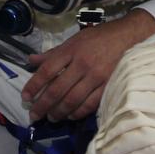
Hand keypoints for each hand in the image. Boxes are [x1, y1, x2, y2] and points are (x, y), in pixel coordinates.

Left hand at [22, 9, 154, 121]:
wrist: (128, 36)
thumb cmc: (99, 38)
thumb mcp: (74, 40)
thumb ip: (53, 53)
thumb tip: (31, 60)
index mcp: (71, 50)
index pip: (47, 70)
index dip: (34, 85)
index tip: (26, 97)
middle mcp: (82, 63)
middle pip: (57, 89)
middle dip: (43, 105)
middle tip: (34, 115)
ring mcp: (96, 76)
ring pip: (72, 100)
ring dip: (58, 112)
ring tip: (51, 117)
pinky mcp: (108, 85)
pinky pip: (89, 104)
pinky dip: (77, 113)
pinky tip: (70, 116)